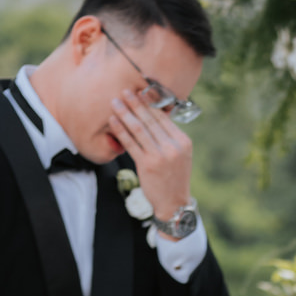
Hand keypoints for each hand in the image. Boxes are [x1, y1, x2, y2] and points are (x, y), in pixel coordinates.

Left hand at [111, 87, 192, 222]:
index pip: (163, 118)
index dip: (149, 103)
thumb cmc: (174, 178)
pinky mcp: (147, 165)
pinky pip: (131, 144)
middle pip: (150, 120)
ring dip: (125, 114)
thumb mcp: (180, 156)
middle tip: (124, 91)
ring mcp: (160, 156)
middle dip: (135, 104)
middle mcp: (173, 147)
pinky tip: (113, 121)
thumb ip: (169, 138)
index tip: (139, 93)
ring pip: (139, 129)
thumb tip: (155, 116)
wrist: (174, 204)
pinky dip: (121, 131)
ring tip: (115, 102)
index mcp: (183, 141)